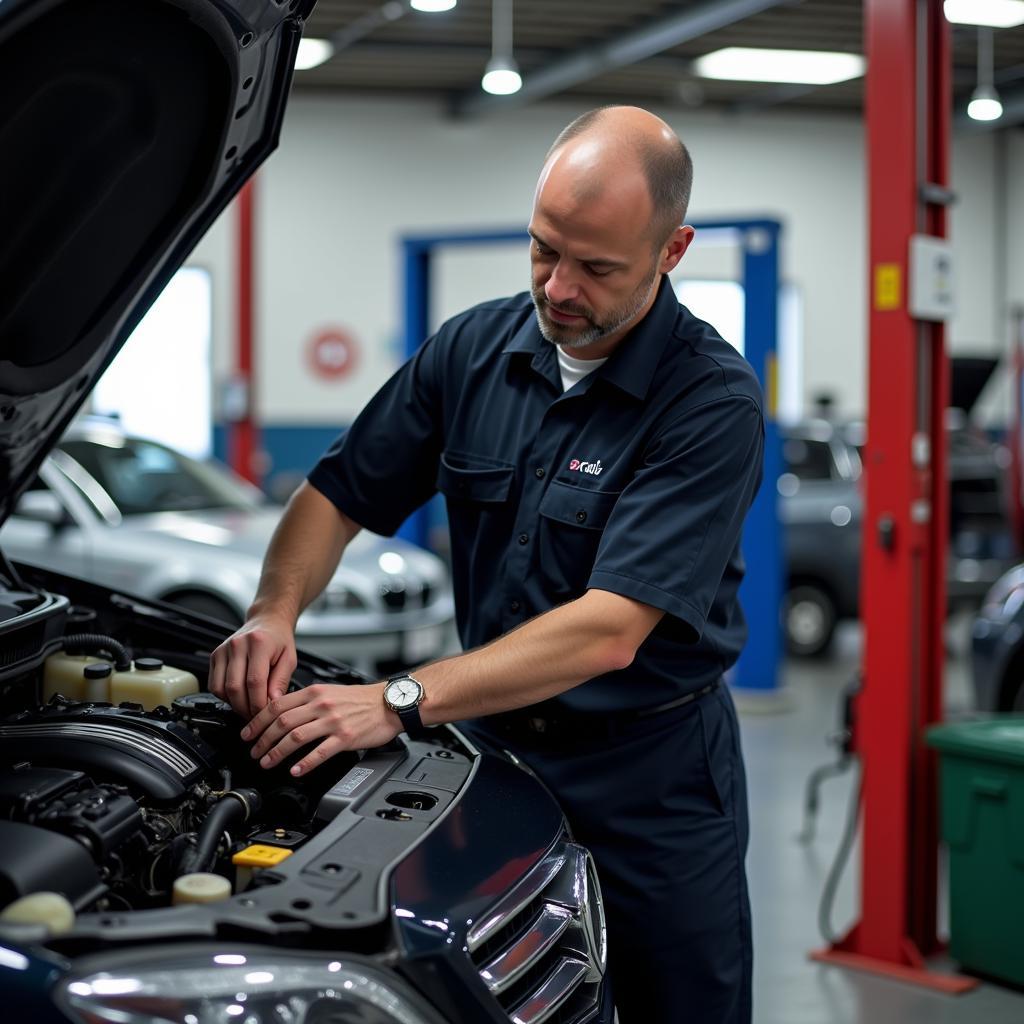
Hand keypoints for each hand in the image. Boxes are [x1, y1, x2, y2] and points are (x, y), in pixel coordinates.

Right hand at [209, 612, 296, 718]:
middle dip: (245, 708)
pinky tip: (238, 697)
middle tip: (256, 716)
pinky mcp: (215, 655)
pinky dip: (224, 696)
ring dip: (234, 704)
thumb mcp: (289, 659)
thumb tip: (272, 702)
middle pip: (235, 687)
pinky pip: (214, 684)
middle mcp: (238, 645)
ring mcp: (223, 650)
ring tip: (247, 708)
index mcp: (259, 643)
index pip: (254, 682)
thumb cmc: (279, 640)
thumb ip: (281, 681)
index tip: (265, 714)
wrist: (267, 621)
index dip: (259, 703)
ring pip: (221, 688)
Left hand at [242, 682, 401, 775]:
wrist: (389, 703)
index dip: (257, 721)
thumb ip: (307, 701)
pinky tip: (296, 771)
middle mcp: (321, 705)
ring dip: (276, 753)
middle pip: (282, 723)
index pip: (277, 705)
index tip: (248, 734)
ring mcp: (333, 721)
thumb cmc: (361, 699)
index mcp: (315, 692)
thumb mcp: (330, 691)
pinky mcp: (345, 737)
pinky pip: (320, 752)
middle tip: (253, 752)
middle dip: (262, 740)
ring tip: (267, 763)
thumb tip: (281, 713)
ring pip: (295, 737)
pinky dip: (305, 763)